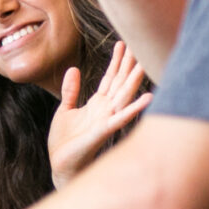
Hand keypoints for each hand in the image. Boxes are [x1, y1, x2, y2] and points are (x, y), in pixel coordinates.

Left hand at [48, 41, 150, 187]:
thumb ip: (71, 90)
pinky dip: (134, 108)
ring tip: (146, 64)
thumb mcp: (64, 110)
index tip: (122, 43)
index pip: (109, 78)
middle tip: (139, 43)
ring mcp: (106, 120)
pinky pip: (121, 118)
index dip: (116, 61)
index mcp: (96, 104)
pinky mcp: (103, 132)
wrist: (60, 165)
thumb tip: (73, 68)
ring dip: (135, 81)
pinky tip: (148, 98)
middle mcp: (105, 110)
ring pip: (124, 96)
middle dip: (129, 64)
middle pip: (120, 82)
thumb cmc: (64, 142)